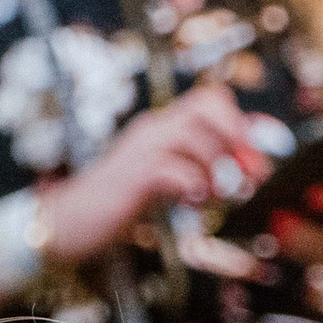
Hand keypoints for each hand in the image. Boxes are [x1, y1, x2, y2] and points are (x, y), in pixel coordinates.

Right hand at [45, 79, 272, 262]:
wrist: (67, 223)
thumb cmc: (118, 205)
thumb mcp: (165, 184)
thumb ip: (198, 171)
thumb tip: (242, 170)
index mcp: (162, 128)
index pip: (210, 100)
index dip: (240, 126)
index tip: (255, 164)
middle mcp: (152, 130)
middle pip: (205, 103)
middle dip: (236, 135)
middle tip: (248, 174)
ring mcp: (139, 150)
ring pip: (192, 133)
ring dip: (217, 166)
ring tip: (218, 196)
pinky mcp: (130, 177)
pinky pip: (170, 168)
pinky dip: (192, 185)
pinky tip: (192, 203)